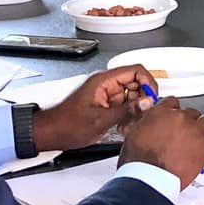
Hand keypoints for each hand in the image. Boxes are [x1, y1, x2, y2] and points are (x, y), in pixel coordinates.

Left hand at [34, 65, 160, 151]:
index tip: (152, 98)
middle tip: (143, 114)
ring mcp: (106, 95)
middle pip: (136, 84)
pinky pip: (123, 106)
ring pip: (132, 96)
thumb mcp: (101, 120)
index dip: (148, 82)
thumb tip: (147, 102)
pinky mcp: (105, 105)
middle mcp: (106, 85)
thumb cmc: (66, 124)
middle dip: (142, 100)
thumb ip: (127, 110)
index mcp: (104, 81)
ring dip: (135, 110)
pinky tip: (123, 127)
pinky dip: (127, 116)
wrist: (51, 133)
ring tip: (130, 124)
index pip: (135, 71)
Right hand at [119, 99, 203, 187]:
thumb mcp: (134, 134)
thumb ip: (145, 124)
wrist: (148, 176)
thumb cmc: (138, 160)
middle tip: (188, 130)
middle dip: (190, 121)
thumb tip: (148, 124)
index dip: (174, 110)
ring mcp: (195, 131)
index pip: (173, 103)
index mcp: (161, 113)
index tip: (175, 116)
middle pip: (192, 112)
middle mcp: (180, 118)